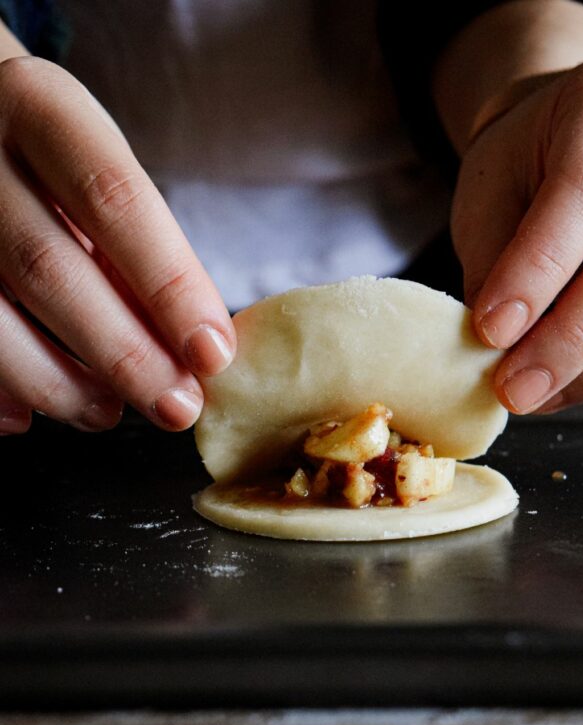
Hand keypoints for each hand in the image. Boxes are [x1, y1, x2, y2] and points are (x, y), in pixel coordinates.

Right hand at [0, 57, 235, 436]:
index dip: (168, 285)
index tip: (212, 353)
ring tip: (108, 413)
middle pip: (49, 268)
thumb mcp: (99, 174)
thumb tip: (197, 349)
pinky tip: (29, 417)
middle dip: (123, 354)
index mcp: (42, 108)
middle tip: (176, 407)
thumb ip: (140, 251)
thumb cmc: (51, 162)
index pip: (115, 200)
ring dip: (57, 383)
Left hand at [452, 57, 582, 412]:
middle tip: (515, 389)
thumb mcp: (487, 195)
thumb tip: (497, 352)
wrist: (569, 154)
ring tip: (536, 392)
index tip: (490, 330)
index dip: (539, 268)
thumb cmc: (523, 173)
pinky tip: (578, 382)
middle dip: (574, 339)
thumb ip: (492, 263)